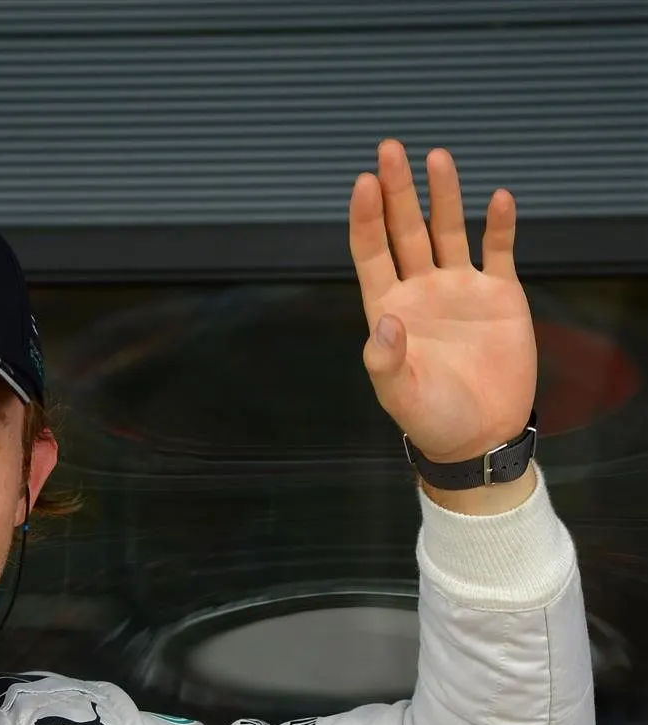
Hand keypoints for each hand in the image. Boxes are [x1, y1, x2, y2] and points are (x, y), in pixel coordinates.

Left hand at [349, 139, 536, 464]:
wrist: (480, 437)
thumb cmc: (433, 421)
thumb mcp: (401, 396)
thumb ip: (387, 362)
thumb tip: (387, 322)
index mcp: (391, 310)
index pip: (373, 253)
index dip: (368, 218)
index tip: (365, 183)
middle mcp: (422, 290)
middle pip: (406, 230)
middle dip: (398, 190)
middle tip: (389, 148)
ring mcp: (460, 289)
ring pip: (448, 230)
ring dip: (443, 195)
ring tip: (436, 157)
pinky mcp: (498, 294)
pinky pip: (498, 250)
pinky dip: (498, 225)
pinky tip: (497, 199)